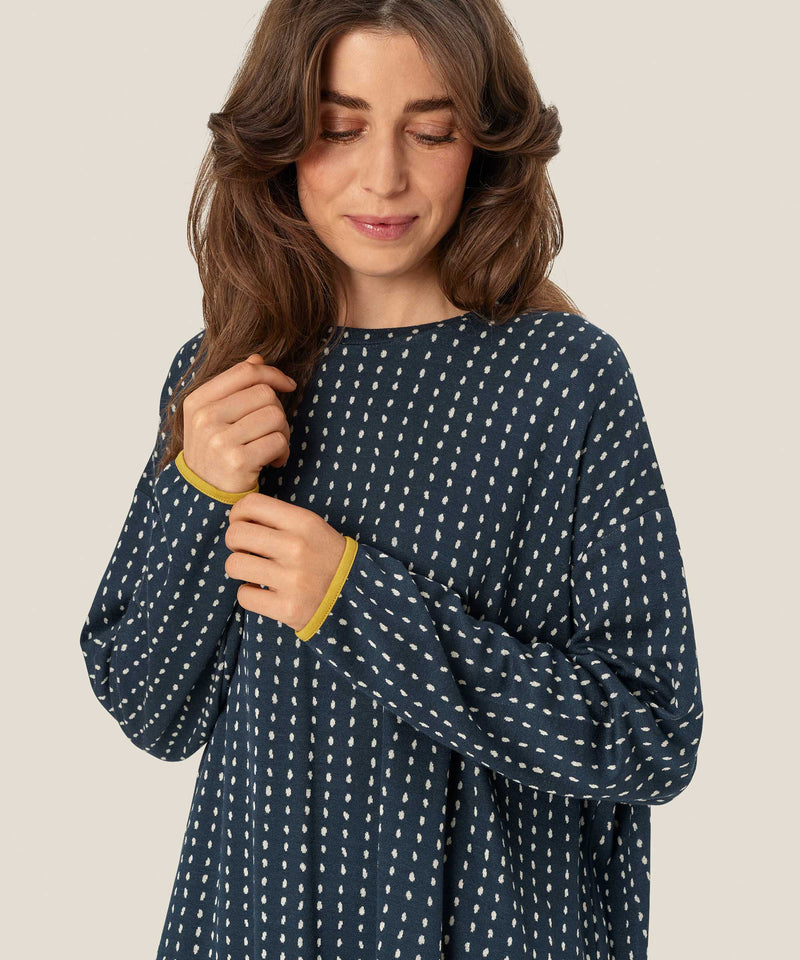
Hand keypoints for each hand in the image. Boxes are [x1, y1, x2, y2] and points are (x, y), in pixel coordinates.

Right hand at [182, 354, 296, 492]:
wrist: (203, 496)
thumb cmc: (215, 453)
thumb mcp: (213, 417)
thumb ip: (234, 386)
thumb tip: (257, 358)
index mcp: (198, 401)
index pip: (245, 371)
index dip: (273, 374)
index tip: (287, 386)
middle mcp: (205, 418)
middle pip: (265, 394)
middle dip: (278, 412)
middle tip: (271, 432)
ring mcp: (219, 439)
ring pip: (275, 416)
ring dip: (283, 434)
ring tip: (271, 447)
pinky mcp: (238, 461)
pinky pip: (278, 441)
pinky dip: (283, 453)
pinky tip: (272, 462)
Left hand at [224, 492, 347, 632]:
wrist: (353, 594)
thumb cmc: (324, 556)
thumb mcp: (311, 527)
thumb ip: (278, 519)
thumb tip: (236, 518)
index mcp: (303, 522)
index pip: (251, 504)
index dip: (238, 514)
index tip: (243, 524)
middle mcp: (297, 548)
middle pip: (236, 534)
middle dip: (235, 543)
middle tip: (247, 551)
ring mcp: (292, 580)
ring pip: (234, 565)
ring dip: (240, 569)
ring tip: (255, 572)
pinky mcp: (287, 608)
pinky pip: (243, 596)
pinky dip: (249, 595)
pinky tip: (264, 592)